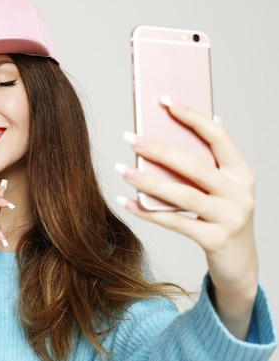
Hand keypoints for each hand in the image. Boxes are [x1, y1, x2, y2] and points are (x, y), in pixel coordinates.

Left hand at [117, 96, 257, 338]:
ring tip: (122, 169)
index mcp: (242, 173)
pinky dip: (147, 212)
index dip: (192, 117)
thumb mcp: (222, 189)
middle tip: (130, 137)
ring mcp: (229, 218)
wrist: (240, 264)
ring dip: (148, 182)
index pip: (218, 137)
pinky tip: (125, 201)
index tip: (164, 100)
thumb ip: (206, 164)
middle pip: (195, 166)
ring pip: (183, 195)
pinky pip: (174, 223)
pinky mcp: (214, 240)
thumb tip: (184, 126)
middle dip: (159, 150)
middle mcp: (240, 194)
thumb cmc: (223, 217)